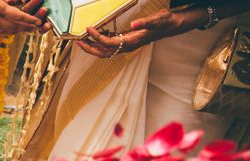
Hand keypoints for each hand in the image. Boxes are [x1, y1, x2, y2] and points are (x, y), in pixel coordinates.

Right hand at [0, 0, 45, 34]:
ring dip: (18, 30)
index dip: (29, 20)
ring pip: (7, 30)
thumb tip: (20, 0)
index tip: (38, 21)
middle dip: (26, 27)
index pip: (17, 16)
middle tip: (36, 27)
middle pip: (14, 26)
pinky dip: (7, 31)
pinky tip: (11, 29)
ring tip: (26, 29)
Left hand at [76, 9, 197, 57]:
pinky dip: (101, 40)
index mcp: (132, 41)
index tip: (88, 29)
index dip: (97, 37)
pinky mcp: (126, 41)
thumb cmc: (165, 22)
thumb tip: (134, 24)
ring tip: (82, 38)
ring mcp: (126, 45)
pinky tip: (97, 32)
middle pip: (103, 52)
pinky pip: (110, 44)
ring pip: (105, 50)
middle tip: (77, 41)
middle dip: (89, 48)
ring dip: (93, 46)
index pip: (109, 43)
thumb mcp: (158, 19)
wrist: (171, 26)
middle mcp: (127, 46)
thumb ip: (146, 22)